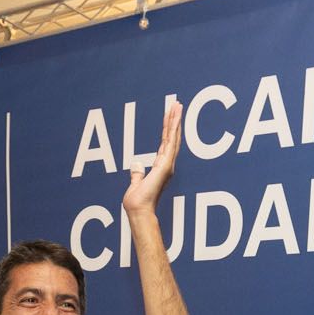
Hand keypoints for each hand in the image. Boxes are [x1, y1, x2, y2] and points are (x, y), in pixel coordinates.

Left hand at [122, 98, 182, 215]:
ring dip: (175, 120)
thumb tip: (136, 164)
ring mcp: (167, 163)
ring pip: (173, 137)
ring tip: (178, 105)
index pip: (165, 144)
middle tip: (177, 104)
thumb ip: (137, 174)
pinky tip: (176, 117)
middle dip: (174, 120)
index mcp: (160, 167)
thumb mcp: (136, 183)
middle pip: (171, 137)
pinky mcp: (166, 164)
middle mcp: (166, 164)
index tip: (170, 116)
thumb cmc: (138, 202)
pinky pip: (170, 142)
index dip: (168, 129)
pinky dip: (173, 129)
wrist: (139, 209)